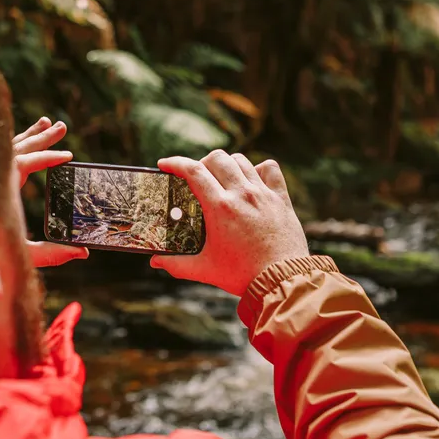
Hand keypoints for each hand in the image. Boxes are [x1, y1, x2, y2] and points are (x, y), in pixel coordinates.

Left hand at [14, 116, 88, 267]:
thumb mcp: (20, 255)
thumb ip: (50, 253)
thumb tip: (83, 253)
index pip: (24, 163)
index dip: (47, 158)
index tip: (68, 156)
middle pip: (15, 149)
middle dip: (40, 138)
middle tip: (61, 127)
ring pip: (4, 149)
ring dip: (27, 137)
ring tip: (46, 122)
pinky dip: (11, 146)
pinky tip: (22, 140)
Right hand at [152, 150, 308, 295]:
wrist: (283, 280)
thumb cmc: (243, 275)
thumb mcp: (205, 269)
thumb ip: (177, 264)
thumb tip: (155, 261)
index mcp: (220, 207)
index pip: (193, 171)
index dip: (175, 162)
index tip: (165, 164)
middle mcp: (242, 194)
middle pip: (217, 158)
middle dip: (202, 163)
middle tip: (196, 178)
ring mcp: (263, 194)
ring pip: (241, 160)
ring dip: (227, 164)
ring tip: (221, 179)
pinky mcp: (281, 198)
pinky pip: (270, 168)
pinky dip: (259, 168)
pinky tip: (252, 180)